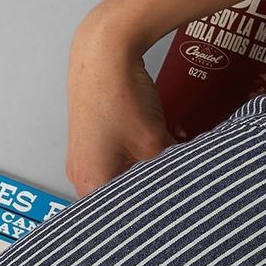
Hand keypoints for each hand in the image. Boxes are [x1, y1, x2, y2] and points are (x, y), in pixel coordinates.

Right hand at [66, 8, 173, 196]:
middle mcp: (81, 173)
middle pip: (122, 192)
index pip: (125, 210)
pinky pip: (119, 152)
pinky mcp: (92, 134)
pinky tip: (164, 135)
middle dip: (152, 182)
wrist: (104, 55)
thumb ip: (168, 167)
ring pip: (123, 170)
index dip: (152, 204)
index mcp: (90, 184)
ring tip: (172, 151)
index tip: (174, 199)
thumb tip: (184, 173)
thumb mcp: (153, 141)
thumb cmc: (119, 98)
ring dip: (148, 163)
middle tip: (177, 175)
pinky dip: (141, 148)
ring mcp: (85, 153)